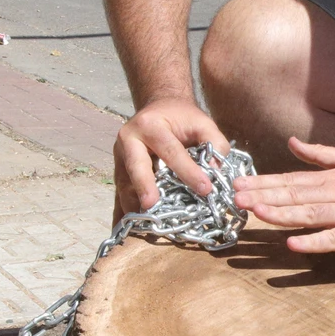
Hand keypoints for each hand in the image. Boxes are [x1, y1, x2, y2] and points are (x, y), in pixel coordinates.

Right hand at [113, 97, 230, 213]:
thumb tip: (216, 171)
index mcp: (149, 125)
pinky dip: (126, 210)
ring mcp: (119, 156)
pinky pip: (121, 193)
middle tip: (151, 205)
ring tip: (147, 223)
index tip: (205, 189)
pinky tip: (130, 227)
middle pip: (136, 166)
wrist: (158, 108)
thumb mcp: (202, 121)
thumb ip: (215, 142)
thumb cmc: (181, 118)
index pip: (170, 151)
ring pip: (125, 184)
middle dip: (143, 186)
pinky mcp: (119, 171)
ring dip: (134, 204)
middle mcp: (129, 140)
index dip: (188, 171)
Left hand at [230, 137, 334, 252]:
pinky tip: (292, 244)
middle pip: (295, 195)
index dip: (264, 182)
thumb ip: (319, 155)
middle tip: (236, 199)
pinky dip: (314, 242)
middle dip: (264, 196)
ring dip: (282, 214)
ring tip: (256, 213)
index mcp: (333, 176)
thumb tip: (290, 144)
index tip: (239, 184)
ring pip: (310, 214)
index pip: (291, 179)